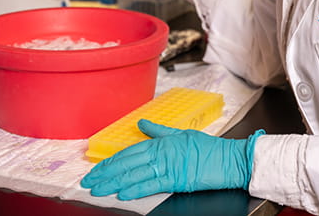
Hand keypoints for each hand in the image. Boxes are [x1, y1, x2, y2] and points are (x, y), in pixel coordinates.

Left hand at [81, 120, 264, 199]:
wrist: (229, 159)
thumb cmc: (208, 148)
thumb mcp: (181, 134)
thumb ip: (158, 131)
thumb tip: (142, 124)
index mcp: (161, 142)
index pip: (128, 152)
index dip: (110, 161)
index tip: (95, 169)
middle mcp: (162, 153)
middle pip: (127, 164)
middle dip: (106, 173)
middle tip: (89, 181)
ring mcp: (168, 167)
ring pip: (134, 175)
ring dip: (114, 183)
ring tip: (99, 189)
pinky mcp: (176, 180)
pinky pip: (151, 185)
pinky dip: (135, 189)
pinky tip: (122, 193)